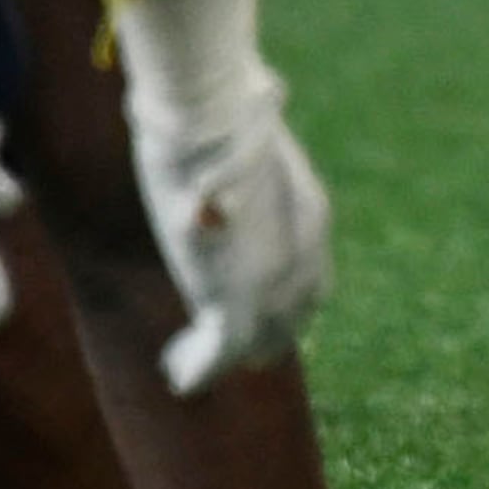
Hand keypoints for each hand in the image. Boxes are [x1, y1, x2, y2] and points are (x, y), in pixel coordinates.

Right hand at [126, 67, 332, 393]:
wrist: (215, 120)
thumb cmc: (219, 115)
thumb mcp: (241, 144)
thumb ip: (241, 167)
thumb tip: (245, 124)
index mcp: (310, 216)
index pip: (309, 276)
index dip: (285, 299)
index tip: (251, 308)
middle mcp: (304, 257)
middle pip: (293, 317)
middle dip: (262, 335)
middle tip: (217, 346)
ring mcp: (274, 287)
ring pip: (260, 344)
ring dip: (224, 356)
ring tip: (186, 364)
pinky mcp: (237, 305)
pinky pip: (220, 357)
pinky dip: (197, 367)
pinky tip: (178, 373)